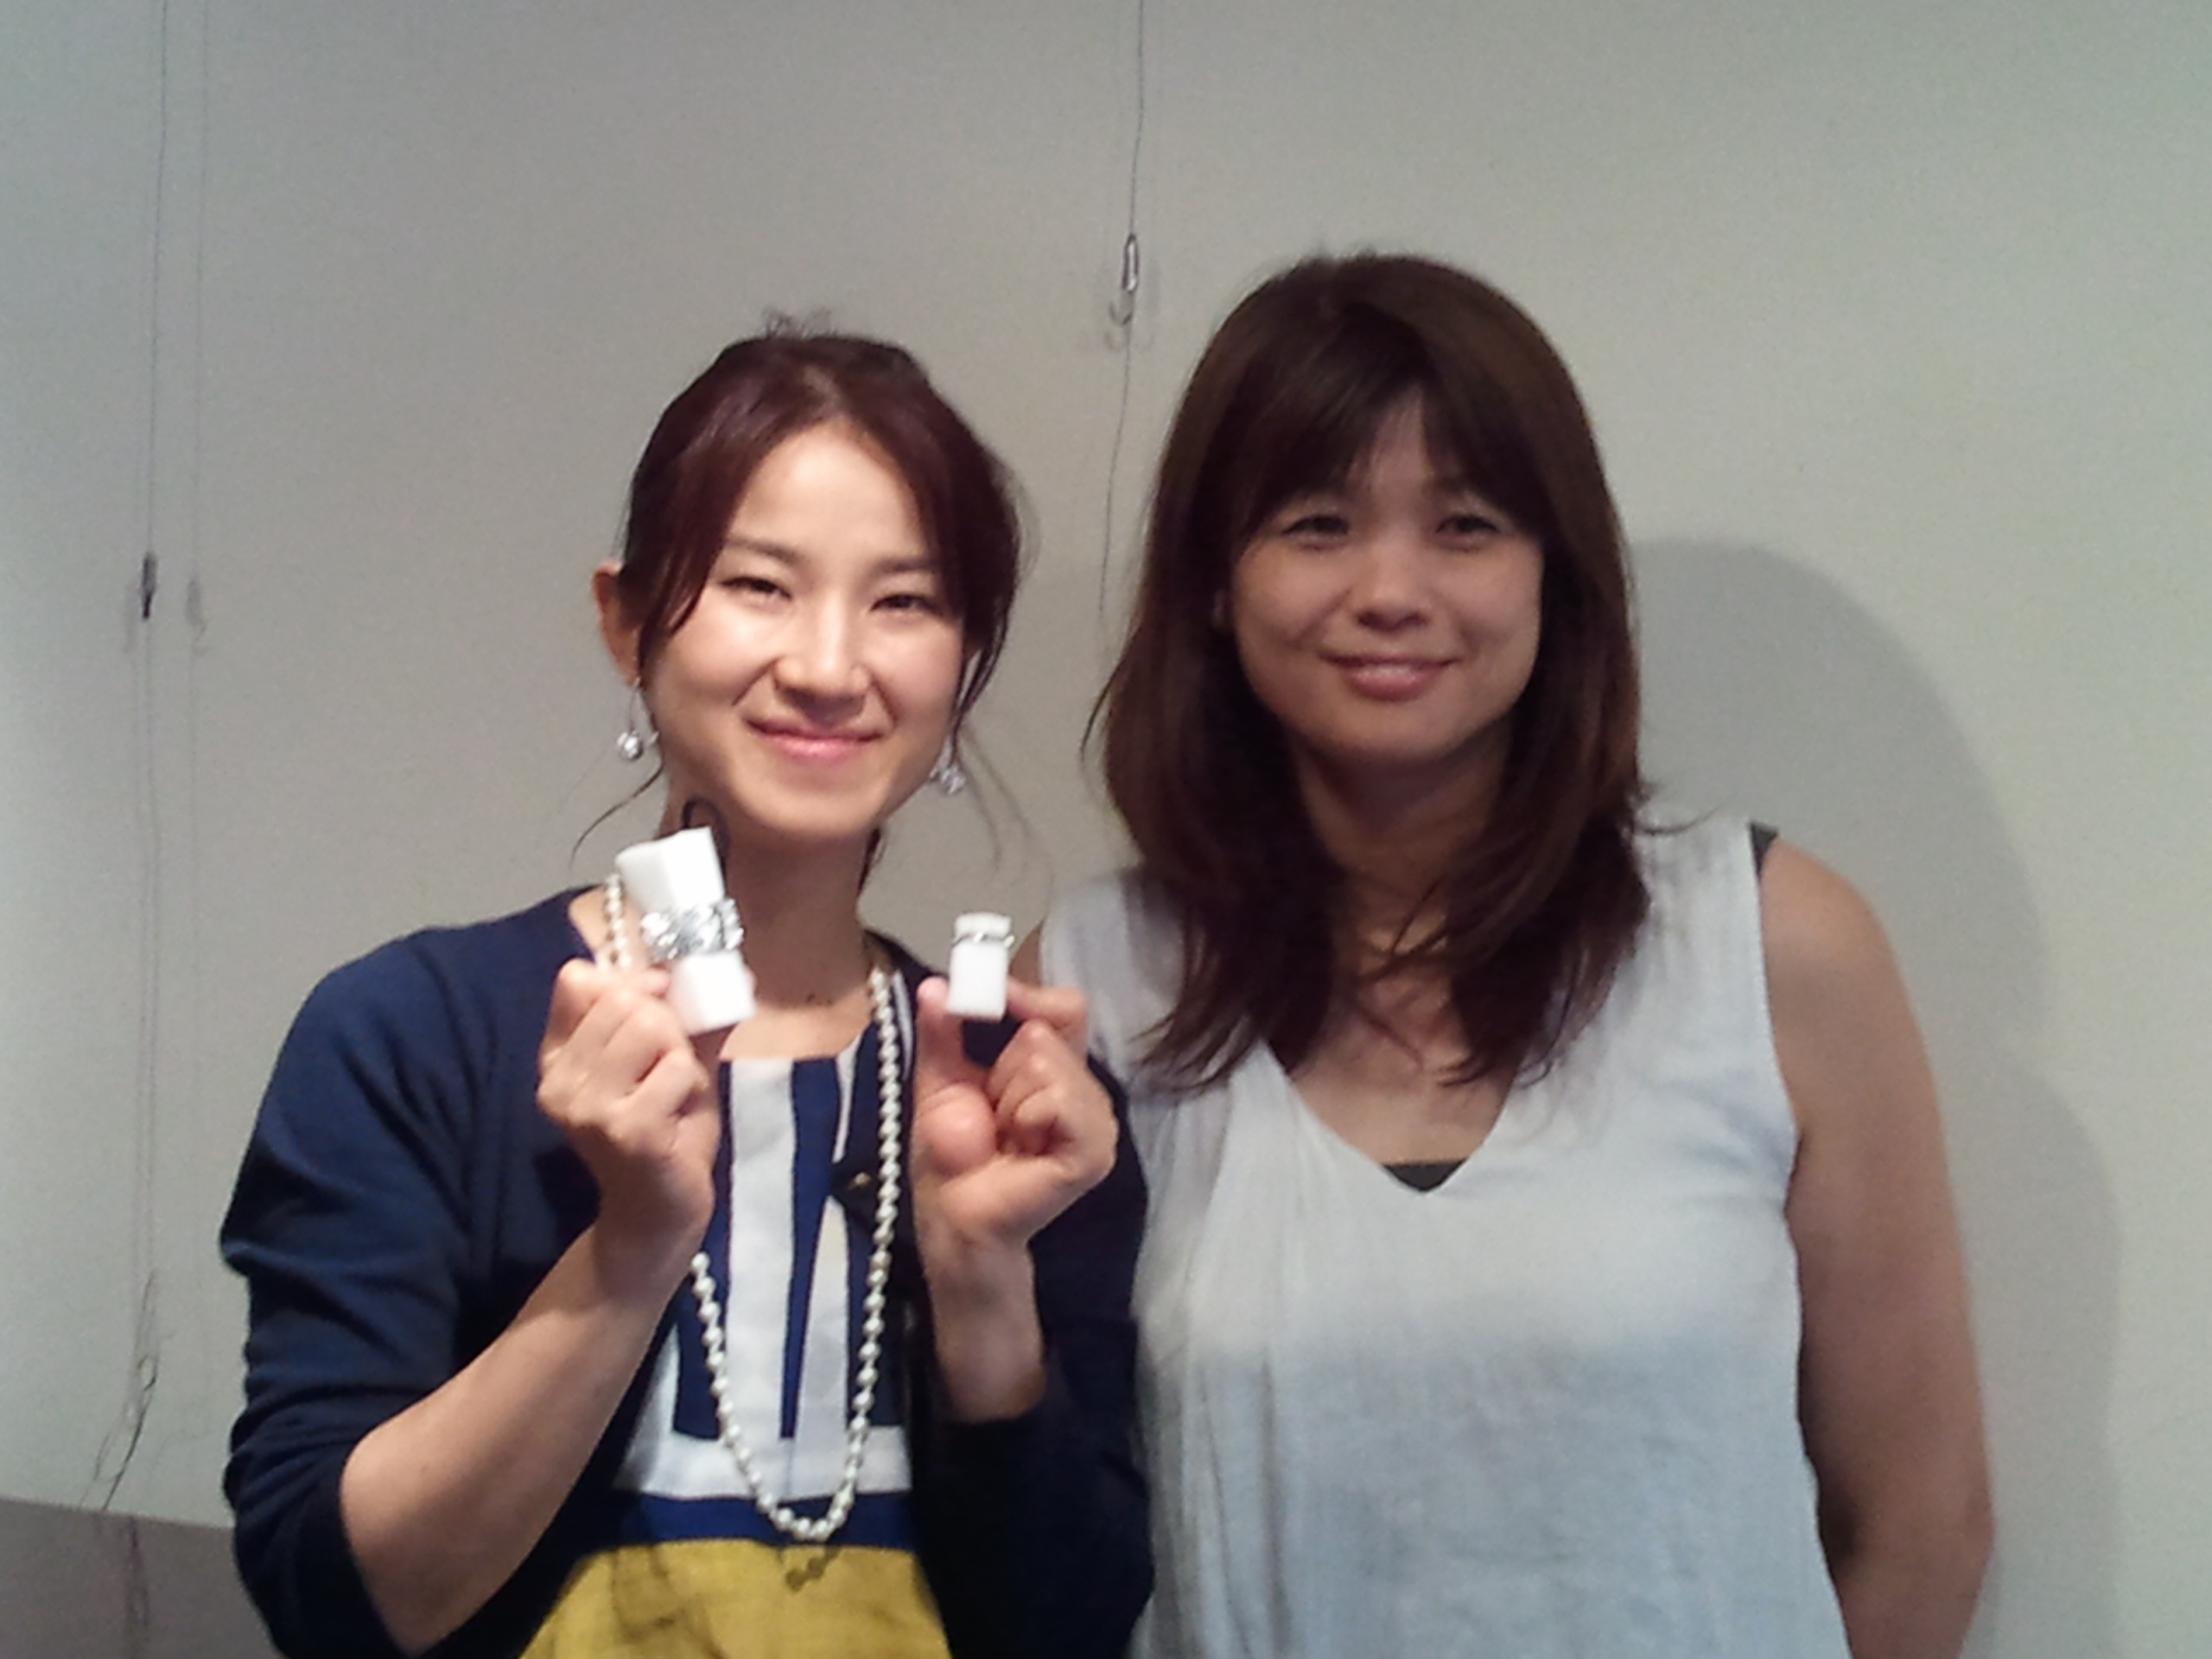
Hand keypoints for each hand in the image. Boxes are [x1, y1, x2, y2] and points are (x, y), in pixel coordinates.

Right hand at [537, 959, 721, 1292]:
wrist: (659, 1213)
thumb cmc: (664, 1132)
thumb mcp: (666, 1062)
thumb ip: (674, 1015)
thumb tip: (695, 969)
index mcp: (556, 1057)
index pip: (580, 980)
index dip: (633, 984)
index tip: (660, 1006)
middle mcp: (557, 1080)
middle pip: (625, 1000)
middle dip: (668, 1026)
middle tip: (671, 1072)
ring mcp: (587, 1106)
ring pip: (652, 1028)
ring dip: (682, 1059)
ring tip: (674, 1096)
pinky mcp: (624, 1129)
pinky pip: (677, 1068)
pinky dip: (693, 1088)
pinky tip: (678, 1120)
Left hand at [909, 977, 1117, 1268]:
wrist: (952, 1217)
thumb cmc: (951, 1154)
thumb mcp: (940, 1079)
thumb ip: (942, 1030)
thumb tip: (936, 984)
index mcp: (1056, 1067)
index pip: (1065, 1006)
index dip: (1029, 996)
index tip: (989, 999)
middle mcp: (1084, 1089)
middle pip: (1045, 1032)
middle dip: (1001, 1071)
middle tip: (993, 1115)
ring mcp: (1095, 1120)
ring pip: (1049, 1061)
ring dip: (1009, 1099)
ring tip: (1007, 1136)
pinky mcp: (1094, 1150)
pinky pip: (1060, 1100)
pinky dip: (1027, 1118)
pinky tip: (1022, 1147)